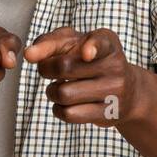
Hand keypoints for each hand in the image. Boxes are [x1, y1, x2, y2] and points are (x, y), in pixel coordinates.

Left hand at [23, 27, 141, 125]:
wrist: (127, 91)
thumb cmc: (90, 61)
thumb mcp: (75, 44)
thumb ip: (49, 42)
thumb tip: (28, 55)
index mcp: (107, 43)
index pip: (100, 43)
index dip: (92, 47)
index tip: (86, 53)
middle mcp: (115, 65)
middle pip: (64, 67)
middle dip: (46, 69)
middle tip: (49, 70)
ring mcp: (114, 91)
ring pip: (64, 94)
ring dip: (51, 92)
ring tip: (58, 88)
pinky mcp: (108, 113)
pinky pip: (69, 114)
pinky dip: (58, 109)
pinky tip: (64, 104)